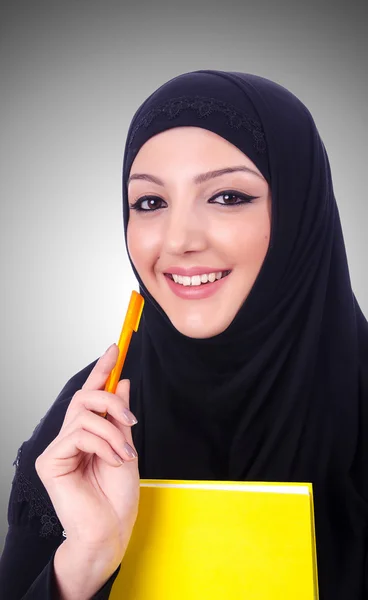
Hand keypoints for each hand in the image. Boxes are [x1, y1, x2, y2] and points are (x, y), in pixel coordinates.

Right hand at [35, 344, 138, 562]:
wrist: (111, 529)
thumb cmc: (117, 496)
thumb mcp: (126, 446)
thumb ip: (119, 417)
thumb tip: (122, 383)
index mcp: (88, 433)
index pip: (90, 394)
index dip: (102, 370)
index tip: (115, 348)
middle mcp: (69, 437)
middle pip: (84, 397)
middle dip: (111, 401)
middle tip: (130, 419)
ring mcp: (58, 449)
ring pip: (84, 415)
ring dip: (113, 432)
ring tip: (125, 454)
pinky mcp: (50, 462)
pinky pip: (79, 435)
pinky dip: (103, 445)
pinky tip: (112, 461)